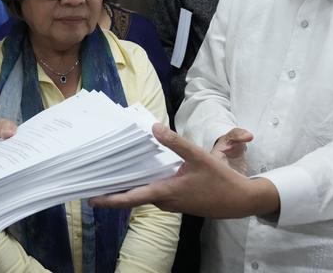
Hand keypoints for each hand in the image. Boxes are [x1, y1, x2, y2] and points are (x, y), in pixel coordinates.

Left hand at [89, 123, 278, 218]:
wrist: (241, 201)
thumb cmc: (220, 181)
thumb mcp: (199, 157)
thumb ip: (176, 143)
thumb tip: (154, 128)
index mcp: (165, 192)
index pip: (131, 198)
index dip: (110, 199)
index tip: (91, 197)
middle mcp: (164, 201)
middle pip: (134, 197)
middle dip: (115, 189)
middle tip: (96, 177)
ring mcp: (171, 204)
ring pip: (145, 194)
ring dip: (130, 186)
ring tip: (114, 171)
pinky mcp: (178, 202)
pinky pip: (155, 193)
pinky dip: (144, 185)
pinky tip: (142, 171)